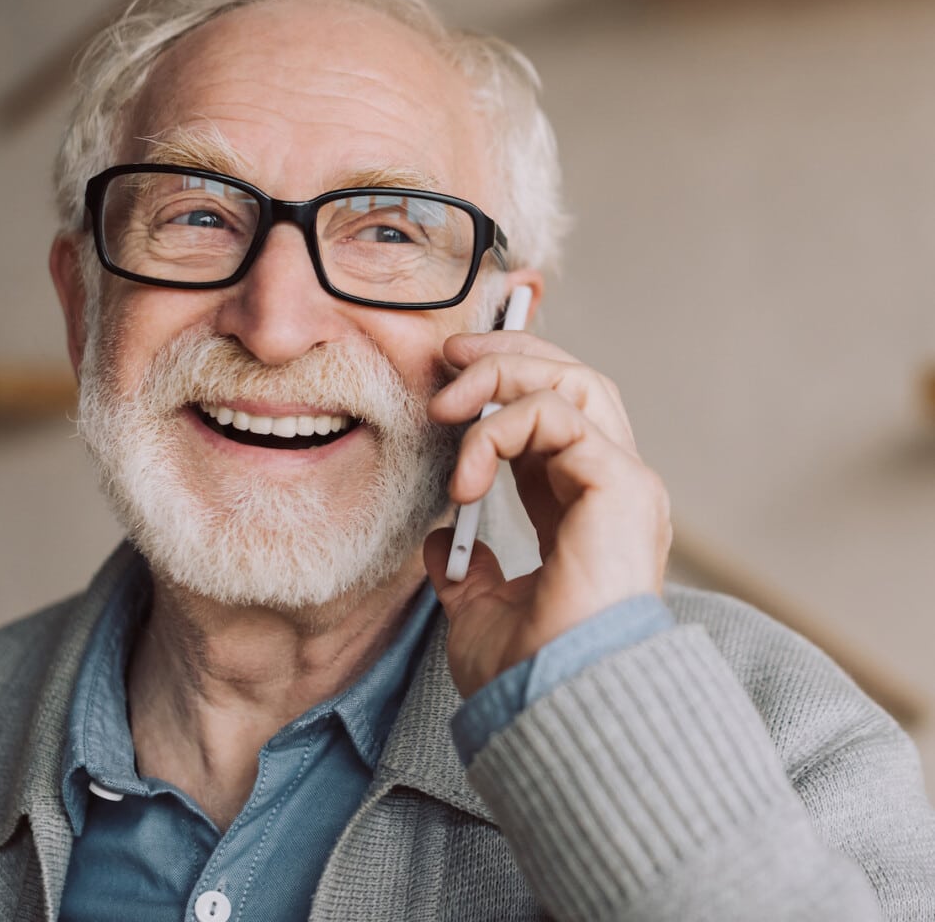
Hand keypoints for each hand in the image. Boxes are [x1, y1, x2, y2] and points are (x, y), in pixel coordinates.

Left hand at [422, 331, 670, 697]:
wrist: (553, 707)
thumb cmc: (528, 670)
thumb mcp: (481, 608)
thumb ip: (468, 569)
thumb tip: (439, 542)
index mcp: (581, 507)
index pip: (553, 413)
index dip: (504, 384)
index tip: (449, 380)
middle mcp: (610, 485)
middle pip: (573, 379)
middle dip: (508, 355)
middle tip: (449, 358)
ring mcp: (623, 481)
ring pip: (573, 382)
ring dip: (501, 377)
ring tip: (447, 405)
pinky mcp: (622, 483)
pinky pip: (557, 416)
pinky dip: (501, 431)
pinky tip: (466, 477)